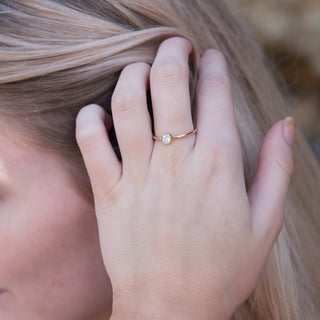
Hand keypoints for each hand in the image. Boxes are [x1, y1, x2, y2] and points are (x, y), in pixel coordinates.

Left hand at [75, 37, 294, 318]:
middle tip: (174, 46)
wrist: (171, 310)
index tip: (210, 57)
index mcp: (219, 167)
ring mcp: (138, 177)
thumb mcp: (264, 222)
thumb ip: (277, 169)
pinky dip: (90, 120)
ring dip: (131, 77)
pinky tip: (98, 112)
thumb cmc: (221, 270)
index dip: (213, 68)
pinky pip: (91, 144)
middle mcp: (176, 164)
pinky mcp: (109, 194)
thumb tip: (285, 125)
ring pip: (127, 106)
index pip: (215, 97)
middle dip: (171, 55)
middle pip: (168, 87)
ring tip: (139, 69)